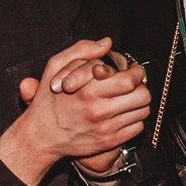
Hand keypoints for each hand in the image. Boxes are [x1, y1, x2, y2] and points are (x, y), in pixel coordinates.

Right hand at [15, 38, 150, 161]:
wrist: (42, 136)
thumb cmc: (49, 100)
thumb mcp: (56, 66)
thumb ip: (82, 50)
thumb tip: (106, 43)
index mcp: (88, 90)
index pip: (129, 80)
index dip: (135, 72)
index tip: (131, 70)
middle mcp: (99, 111)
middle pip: (142, 96)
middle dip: (141, 86)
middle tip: (133, 83)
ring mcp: (105, 129)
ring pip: (142, 112)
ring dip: (138, 102)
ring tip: (127, 98)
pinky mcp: (109, 142)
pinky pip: (137, 128)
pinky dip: (133, 119)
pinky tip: (122, 113)